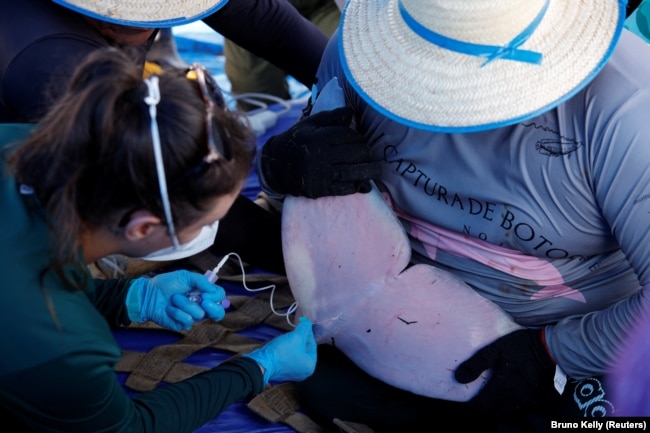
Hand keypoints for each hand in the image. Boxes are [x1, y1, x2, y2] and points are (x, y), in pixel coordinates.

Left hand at [126, 270, 226, 330]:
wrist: (149, 294)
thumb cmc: (166, 284)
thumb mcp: (185, 276)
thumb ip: (201, 281)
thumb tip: (213, 289)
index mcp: (204, 293)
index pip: (220, 297)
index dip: (216, 297)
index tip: (205, 293)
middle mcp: (201, 306)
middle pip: (218, 313)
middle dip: (212, 308)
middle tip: (203, 301)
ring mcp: (193, 316)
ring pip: (199, 314)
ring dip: (185, 304)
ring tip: (174, 298)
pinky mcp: (183, 324)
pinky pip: (187, 320)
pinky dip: (177, 312)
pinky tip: (170, 308)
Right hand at [244, 316, 316, 385]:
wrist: (262, 362)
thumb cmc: (282, 351)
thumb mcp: (296, 336)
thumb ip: (304, 328)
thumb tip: (308, 322)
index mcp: (310, 366)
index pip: (312, 345)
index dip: (308, 332)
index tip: (304, 322)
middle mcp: (303, 372)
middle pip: (304, 349)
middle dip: (300, 337)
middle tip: (297, 327)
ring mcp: (292, 373)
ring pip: (296, 353)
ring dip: (293, 342)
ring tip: (289, 334)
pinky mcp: (282, 371)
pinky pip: (289, 357)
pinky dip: (288, 349)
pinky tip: (284, 343)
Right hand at [258, 107, 381, 198]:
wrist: (277, 165)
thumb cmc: (298, 140)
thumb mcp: (310, 123)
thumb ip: (331, 117)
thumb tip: (352, 112)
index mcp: (318, 137)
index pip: (348, 135)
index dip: (358, 137)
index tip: (361, 140)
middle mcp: (320, 155)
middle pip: (354, 153)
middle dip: (366, 153)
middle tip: (368, 154)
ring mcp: (320, 174)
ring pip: (352, 172)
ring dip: (369, 172)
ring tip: (376, 170)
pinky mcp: (320, 189)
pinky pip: (344, 188)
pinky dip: (356, 186)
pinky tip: (363, 184)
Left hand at [454, 328, 556, 418]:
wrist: (552, 349)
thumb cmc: (522, 347)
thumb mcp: (495, 349)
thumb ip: (476, 364)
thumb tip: (458, 378)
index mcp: (502, 389)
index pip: (479, 407)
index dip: (464, 410)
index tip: (454, 410)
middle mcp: (514, 401)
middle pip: (490, 414)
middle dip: (476, 413)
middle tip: (465, 409)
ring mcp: (526, 403)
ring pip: (504, 413)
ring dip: (491, 411)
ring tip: (480, 405)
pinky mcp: (536, 401)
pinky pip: (516, 410)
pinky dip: (504, 408)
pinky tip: (501, 400)